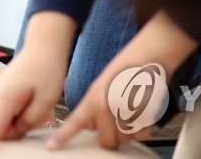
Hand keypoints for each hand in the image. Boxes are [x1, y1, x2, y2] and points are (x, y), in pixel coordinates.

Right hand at [0, 46, 65, 155]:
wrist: (43, 46)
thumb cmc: (48, 70)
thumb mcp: (46, 100)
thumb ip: (29, 121)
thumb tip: (15, 133)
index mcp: (6, 98)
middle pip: (0, 126)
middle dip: (16, 129)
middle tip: (38, 112)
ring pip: (2, 118)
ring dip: (17, 120)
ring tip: (35, 101)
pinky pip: (4, 109)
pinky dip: (15, 111)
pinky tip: (29, 99)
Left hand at [46, 10, 196, 150]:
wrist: (148, 55)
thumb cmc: (126, 68)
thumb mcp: (101, 84)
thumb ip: (94, 107)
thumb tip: (92, 128)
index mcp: (94, 98)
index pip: (75, 121)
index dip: (62, 136)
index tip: (52, 147)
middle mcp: (108, 106)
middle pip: (107, 141)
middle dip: (112, 135)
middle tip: (116, 119)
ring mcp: (126, 112)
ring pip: (124, 140)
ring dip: (127, 132)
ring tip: (129, 111)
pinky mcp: (145, 115)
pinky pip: (141, 134)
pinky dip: (142, 129)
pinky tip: (140, 113)